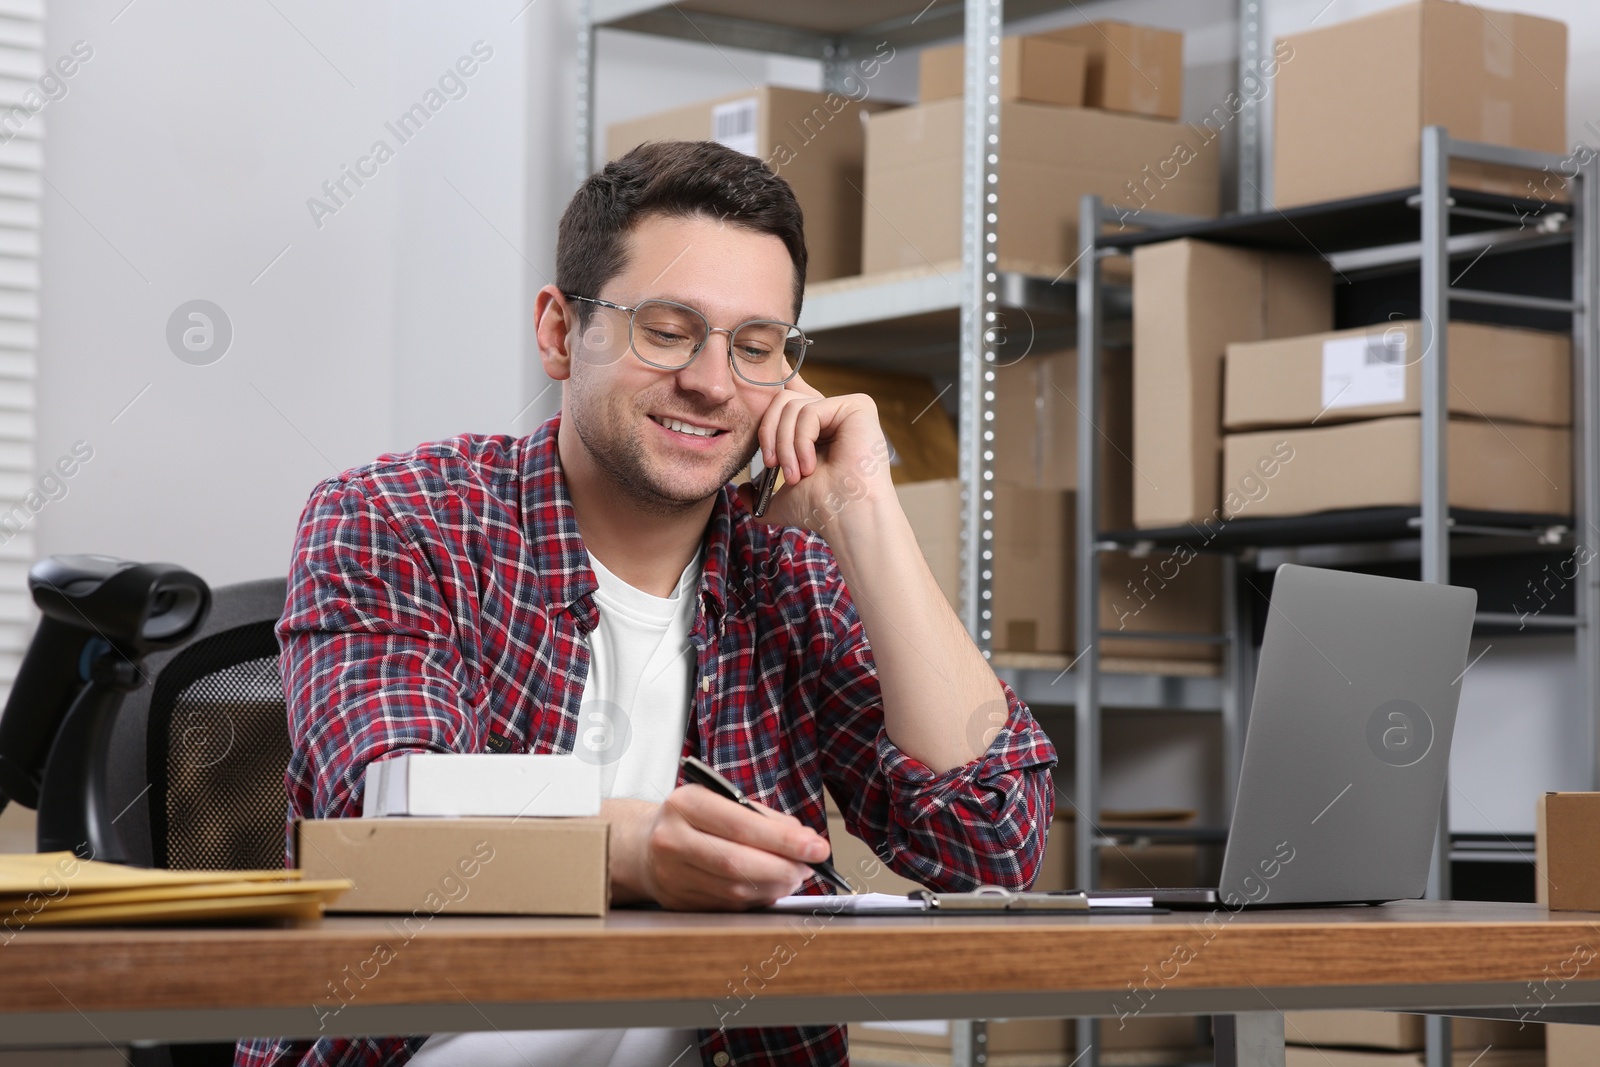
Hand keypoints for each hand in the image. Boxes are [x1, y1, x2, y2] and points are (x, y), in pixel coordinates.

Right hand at [605, 786, 830, 910]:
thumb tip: (804, 840)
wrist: (644, 845)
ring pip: (735, 890)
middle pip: (737, 863)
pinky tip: (770, 887)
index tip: (817, 847)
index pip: (741, 825)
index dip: (784, 840)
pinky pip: (728, 906)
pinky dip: (757, 898)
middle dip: (784, 867)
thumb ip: (763, 818)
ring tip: (794, 875)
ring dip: (775, 886)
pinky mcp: (678, 902)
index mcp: (685, 804)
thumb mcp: (722, 801)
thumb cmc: (694, 819)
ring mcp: (671, 875)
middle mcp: (672, 840)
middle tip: (811, 867)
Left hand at [735, 372, 895, 536]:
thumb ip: (760, 494)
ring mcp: (846, 409)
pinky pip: (809, 412)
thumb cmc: (822, 509)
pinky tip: (810, 465)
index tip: (759, 418)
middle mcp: (833, 415)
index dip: (772, 399)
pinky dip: (801, 442)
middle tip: (772, 465)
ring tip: (795, 474)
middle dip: (769, 434)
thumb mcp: (782, 499)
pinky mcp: (857, 406)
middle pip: (782, 399)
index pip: (787, 398)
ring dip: (785, 445)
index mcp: (818, 429)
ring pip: (792, 406)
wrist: (844, 517)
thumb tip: (741, 490)